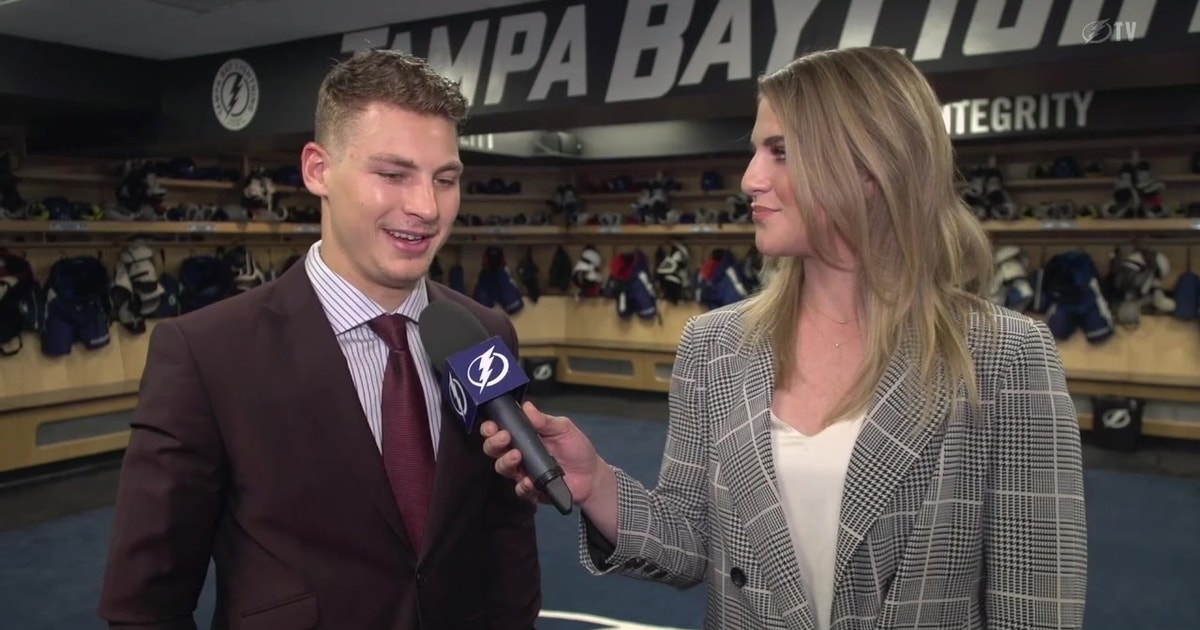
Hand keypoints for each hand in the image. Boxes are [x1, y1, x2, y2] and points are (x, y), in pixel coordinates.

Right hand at [481, 401, 603, 506]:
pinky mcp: (531, 490)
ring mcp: (523, 472)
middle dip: (493, 443)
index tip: (493, 425)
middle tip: (504, 438)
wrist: (592, 475)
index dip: (491, 428)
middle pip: (494, 449)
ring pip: (502, 468)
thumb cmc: (576, 448)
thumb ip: (545, 420)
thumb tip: (527, 406)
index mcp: (524, 436)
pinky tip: (529, 481)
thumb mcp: (563, 429)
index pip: (499, 430)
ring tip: (517, 456)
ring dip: (505, 461)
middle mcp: (519, 453)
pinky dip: (523, 485)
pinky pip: (519, 489)